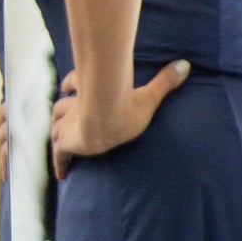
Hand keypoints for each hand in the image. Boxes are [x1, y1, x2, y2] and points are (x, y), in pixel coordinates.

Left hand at [51, 60, 189, 178]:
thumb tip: (185, 64)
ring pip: (56, 127)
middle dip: (63, 111)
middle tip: (65, 116)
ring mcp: (68, 125)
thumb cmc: (127, 108)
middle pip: (61, 107)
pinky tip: (62, 176)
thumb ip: (165, 81)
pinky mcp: (66, 142)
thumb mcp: (149, 96)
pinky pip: (59, 154)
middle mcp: (76, 107)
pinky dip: (59, 164)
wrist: (108, 120)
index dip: (71, 84)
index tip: (68, 86)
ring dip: (58, 132)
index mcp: (91, 93)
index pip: (74, 84)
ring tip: (62, 142)